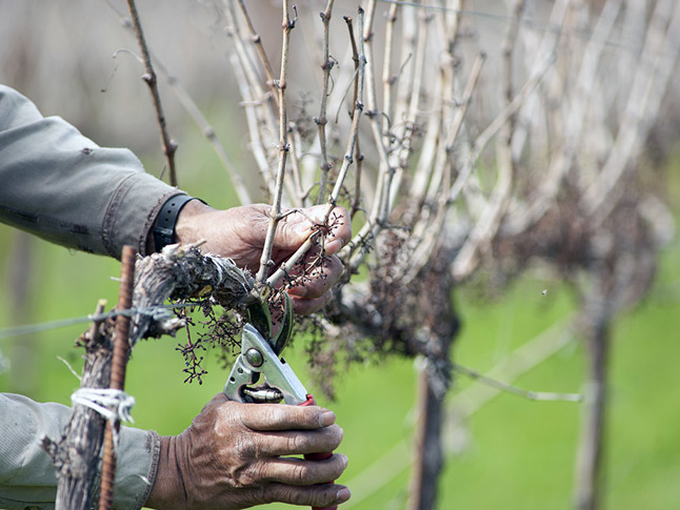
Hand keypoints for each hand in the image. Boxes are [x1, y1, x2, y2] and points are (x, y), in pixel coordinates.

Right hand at [145, 393, 350, 509]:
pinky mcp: (255, 495)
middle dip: (326, 439)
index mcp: (240, 419)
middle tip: (338, 435)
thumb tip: (286, 391)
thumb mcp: (221, 405)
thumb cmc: (203, 433)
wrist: (178, 473)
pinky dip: (320, 495)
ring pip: (300, 473)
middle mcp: (248, 446)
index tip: (329, 415)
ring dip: (328, 468)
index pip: (283, 416)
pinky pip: (293, 496)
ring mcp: (253, 473)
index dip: (311, 415)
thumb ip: (252, 396)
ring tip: (340, 461)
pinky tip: (339, 491)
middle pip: (297, 443)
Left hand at [175, 201, 350, 314]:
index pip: (333, 219)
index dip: (341, 231)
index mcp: (298, 223)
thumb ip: (282, 230)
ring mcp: (296, 271)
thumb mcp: (250, 226)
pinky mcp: (286, 292)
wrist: (202, 253)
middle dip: (324, 276)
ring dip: (314, 295)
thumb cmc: (225, 230)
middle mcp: (303, 248)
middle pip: (333, 261)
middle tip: (301, 285)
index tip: (331, 246)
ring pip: (324, 286)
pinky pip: (307, 304)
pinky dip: (300, 308)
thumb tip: (312, 230)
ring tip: (290, 297)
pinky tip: (284, 306)